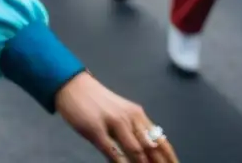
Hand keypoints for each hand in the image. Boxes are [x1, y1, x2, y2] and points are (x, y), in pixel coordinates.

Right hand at [56, 73, 177, 161]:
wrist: (71, 85)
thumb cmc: (96, 101)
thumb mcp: (120, 112)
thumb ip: (133, 129)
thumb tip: (148, 153)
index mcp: (137, 114)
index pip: (160, 140)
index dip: (170, 158)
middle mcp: (129, 117)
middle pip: (151, 148)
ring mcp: (112, 122)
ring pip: (136, 151)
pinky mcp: (95, 129)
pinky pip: (112, 151)